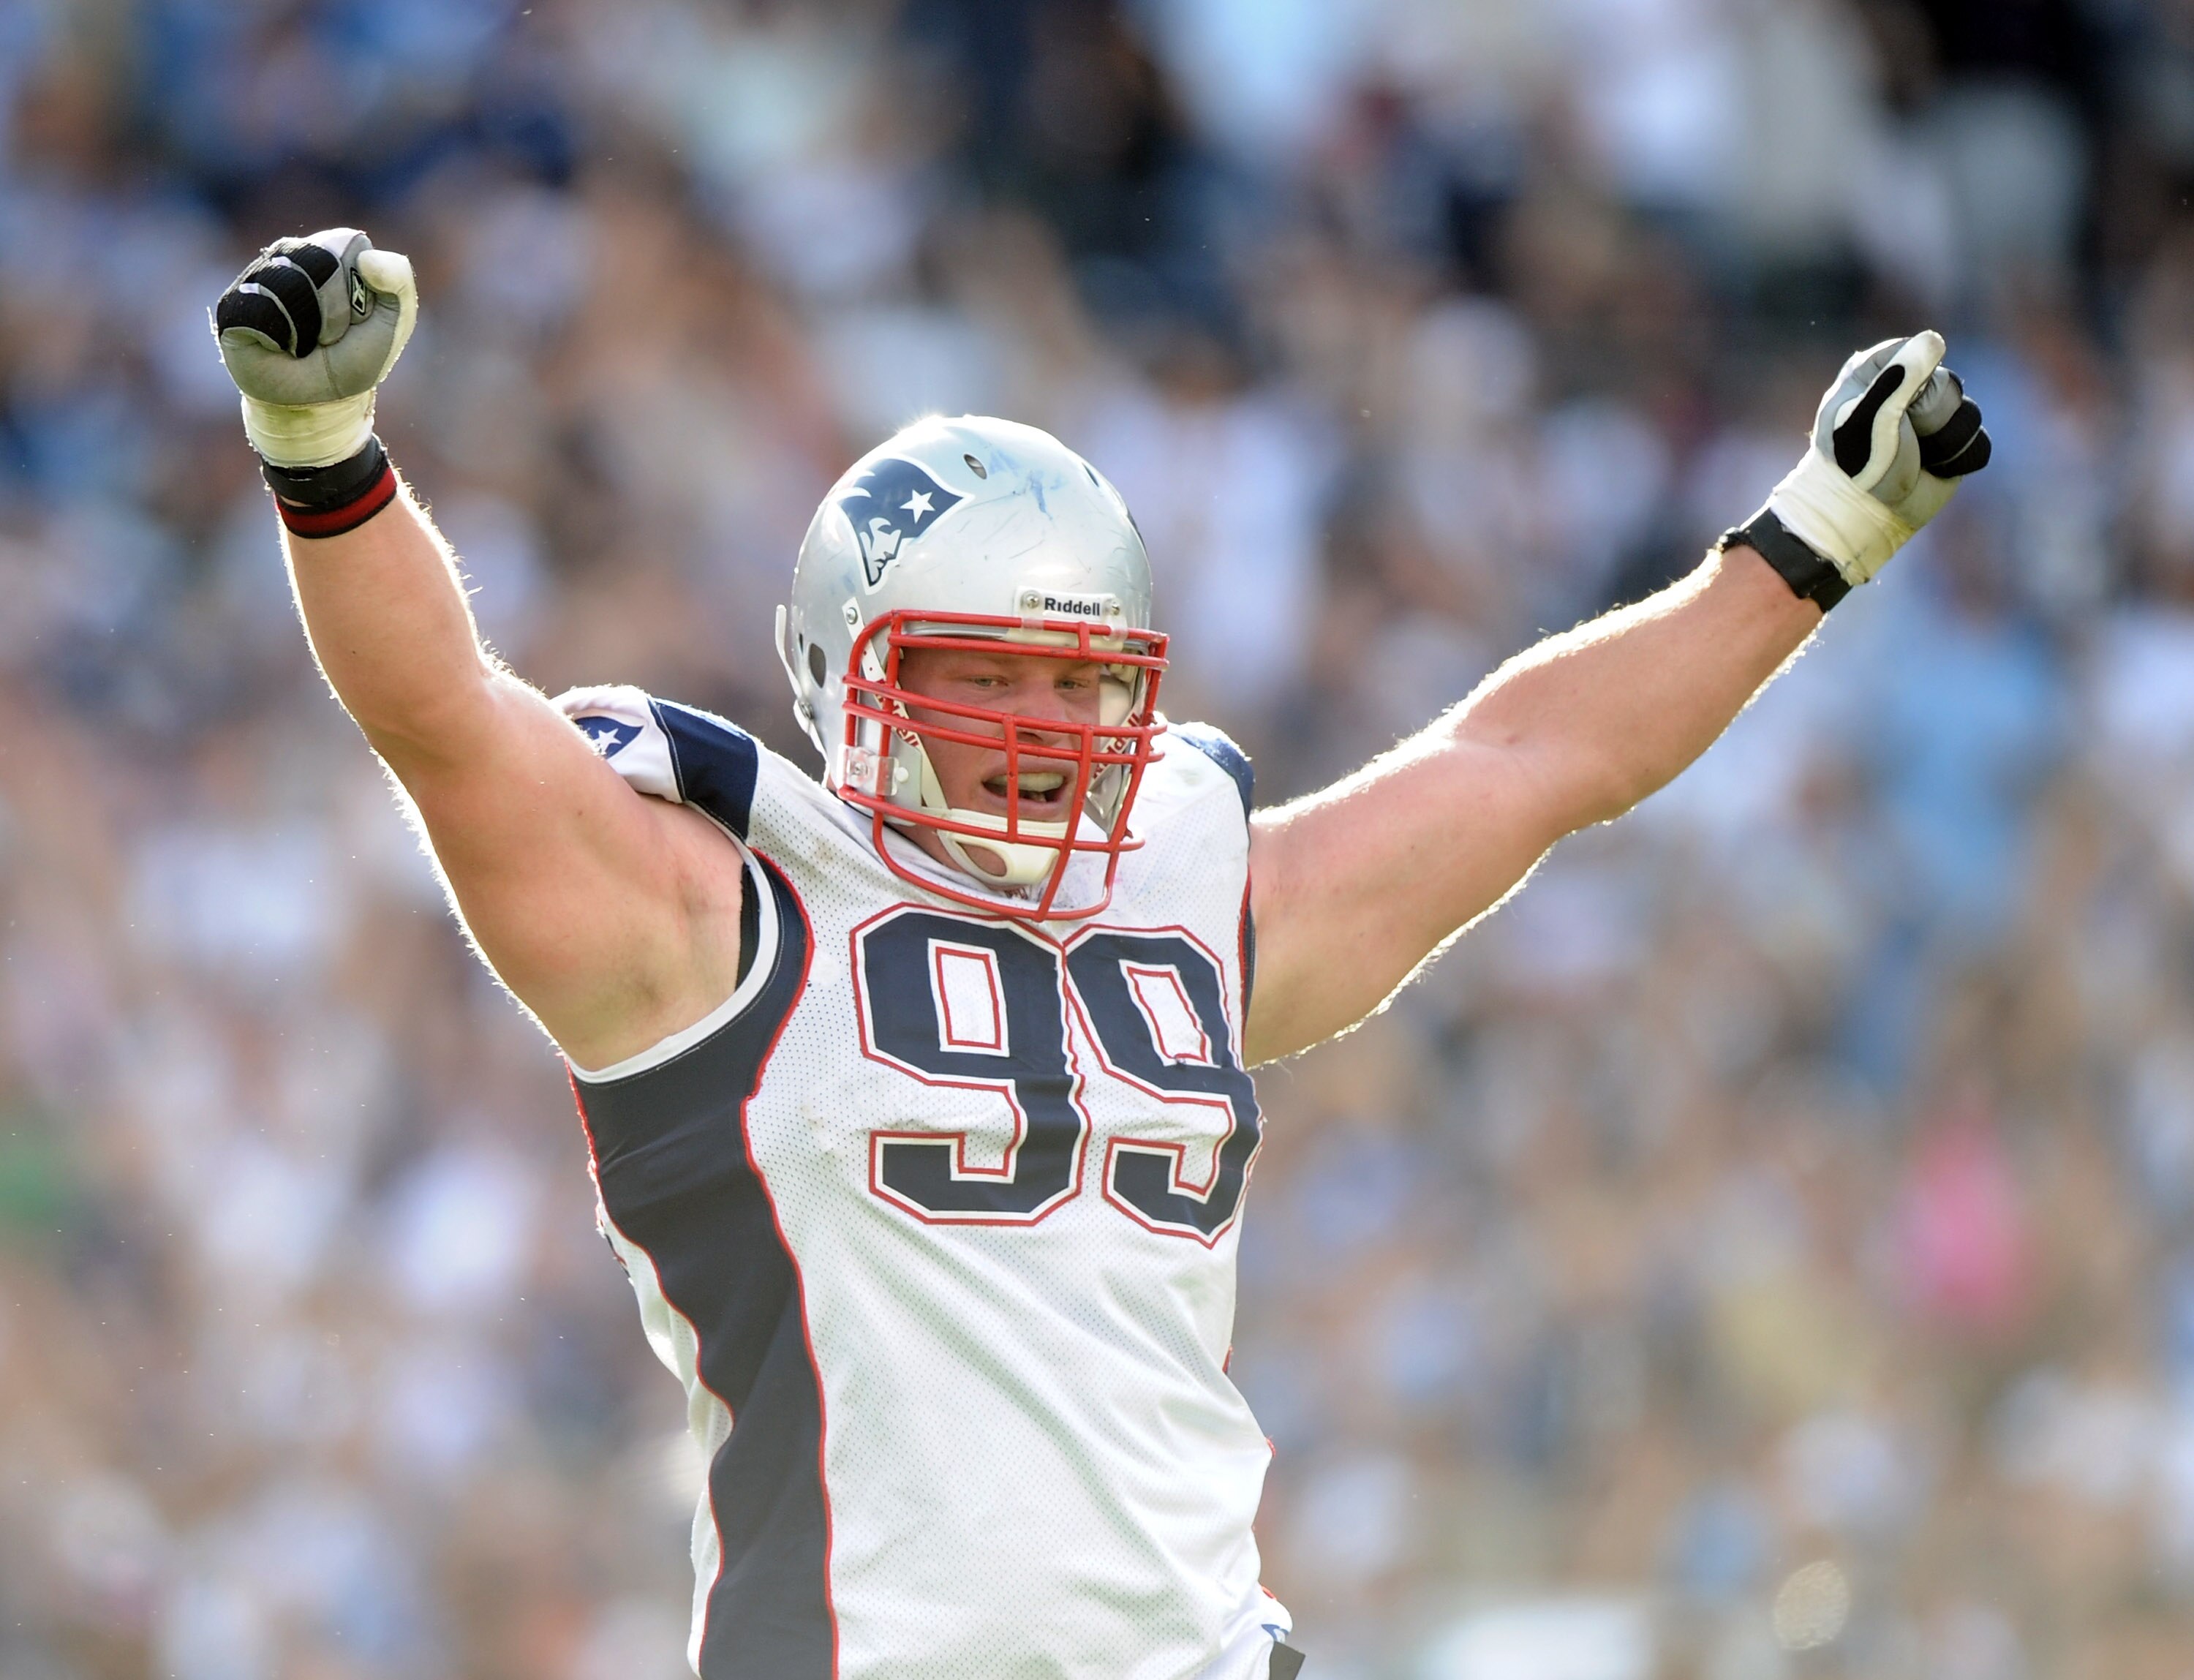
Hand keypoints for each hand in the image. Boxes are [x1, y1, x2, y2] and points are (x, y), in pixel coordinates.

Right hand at [212, 229, 416, 468]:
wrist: (320, 402)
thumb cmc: (354, 358)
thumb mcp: (395, 321)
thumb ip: (399, 280)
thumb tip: (367, 257)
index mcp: (329, 249)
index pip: (350, 246)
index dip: (363, 289)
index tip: (359, 317)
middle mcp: (290, 255)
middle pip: (321, 261)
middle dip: (340, 310)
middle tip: (333, 334)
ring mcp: (258, 277)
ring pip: (292, 283)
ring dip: (313, 327)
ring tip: (309, 342)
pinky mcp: (234, 305)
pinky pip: (263, 307)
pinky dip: (284, 338)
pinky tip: (283, 347)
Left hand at [1764, 330, 1991, 588]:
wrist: (1863, 517)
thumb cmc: (1855, 466)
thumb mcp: (1871, 418)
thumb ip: (1900, 379)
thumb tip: (1934, 339)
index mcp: (1875, 373)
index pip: (1917, 350)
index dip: (1915, 378)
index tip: (1893, 406)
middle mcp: (1905, 391)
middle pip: (1949, 383)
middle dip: (1930, 415)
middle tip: (1900, 438)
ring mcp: (1931, 418)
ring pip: (1968, 414)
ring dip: (1943, 442)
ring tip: (1914, 458)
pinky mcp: (1951, 445)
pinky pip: (1977, 444)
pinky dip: (1957, 460)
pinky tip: (1931, 469)